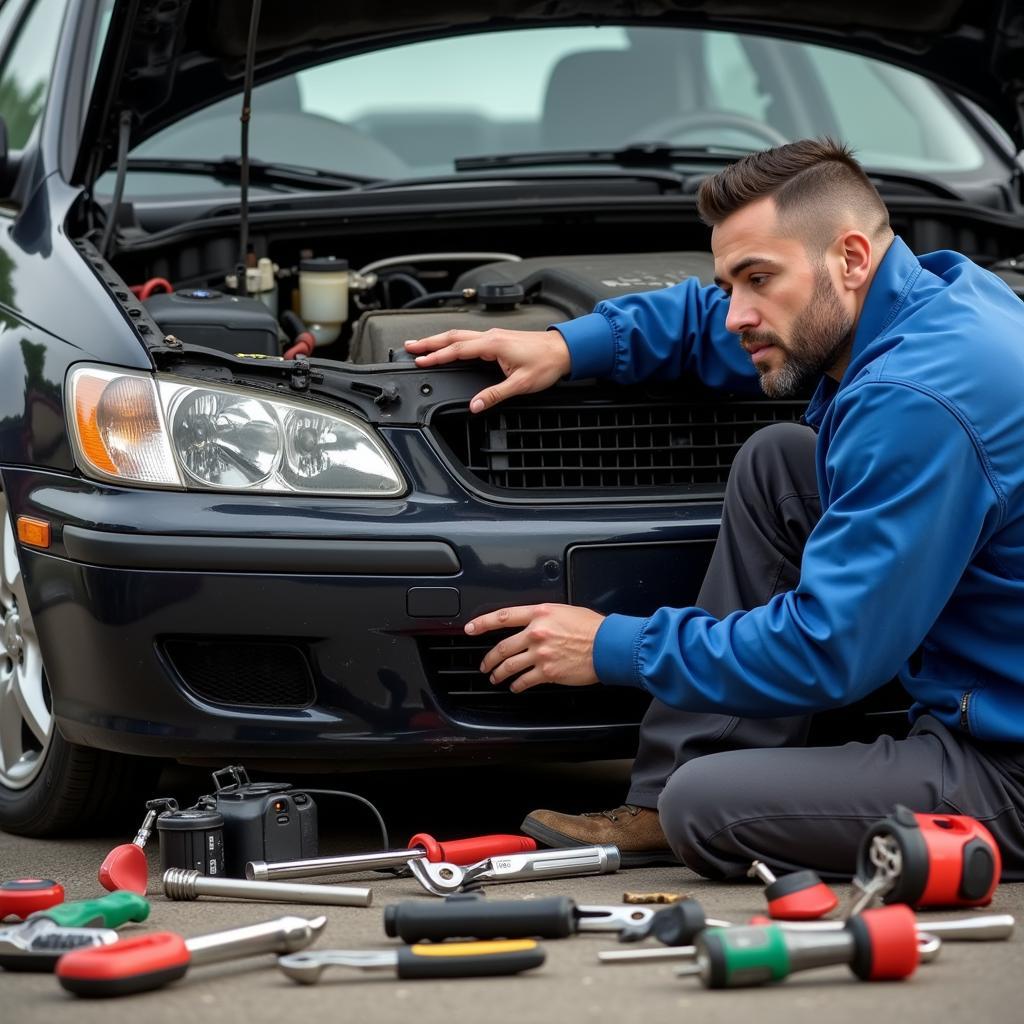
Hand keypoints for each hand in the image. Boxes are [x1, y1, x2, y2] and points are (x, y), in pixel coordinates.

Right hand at [403, 328, 570, 411]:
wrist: (565, 350)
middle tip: (410, 346)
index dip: (437, 356)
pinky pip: (470, 338)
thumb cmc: (546, 364)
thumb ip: (495, 395)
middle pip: (453, 337)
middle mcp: (491, 337)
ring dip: (440, 340)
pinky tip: (450, 346)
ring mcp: (494, 336)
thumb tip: (475, 405)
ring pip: (460, 335)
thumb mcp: (520, 384)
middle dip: (430, 342)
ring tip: (423, 345)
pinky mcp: (498, 339)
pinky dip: (454, 341)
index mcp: (493, 345)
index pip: (457, 350)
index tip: (420, 359)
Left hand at [465, 603, 605, 692]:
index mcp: (540, 614)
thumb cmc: (593, 628)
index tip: (471, 628)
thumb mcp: (565, 611)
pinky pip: (524, 681)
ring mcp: (540, 654)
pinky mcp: (547, 672)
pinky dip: (517, 686)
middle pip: (502, 647)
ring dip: (498, 673)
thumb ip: (545, 617)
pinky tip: (515, 687)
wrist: (608, 645)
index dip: (482, 623)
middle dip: (489, 658)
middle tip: (484, 664)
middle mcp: (536, 633)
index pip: (503, 617)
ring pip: (509, 665)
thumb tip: (534, 622)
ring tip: (494, 677)